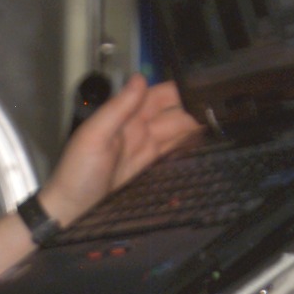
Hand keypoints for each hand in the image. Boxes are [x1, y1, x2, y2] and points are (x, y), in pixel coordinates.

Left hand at [36, 76, 205, 228]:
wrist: (70, 215)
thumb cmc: (75, 176)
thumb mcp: (95, 136)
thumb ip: (118, 107)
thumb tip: (140, 78)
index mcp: (124, 118)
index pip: (159, 97)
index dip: (181, 91)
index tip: (205, 88)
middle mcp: (138, 132)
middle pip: (175, 116)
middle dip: (196, 110)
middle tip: (224, 110)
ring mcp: (145, 154)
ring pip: (178, 135)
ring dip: (197, 130)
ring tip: (222, 125)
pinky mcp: (150, 174)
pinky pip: (174, 157)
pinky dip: (189, 152)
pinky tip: (206, 148)